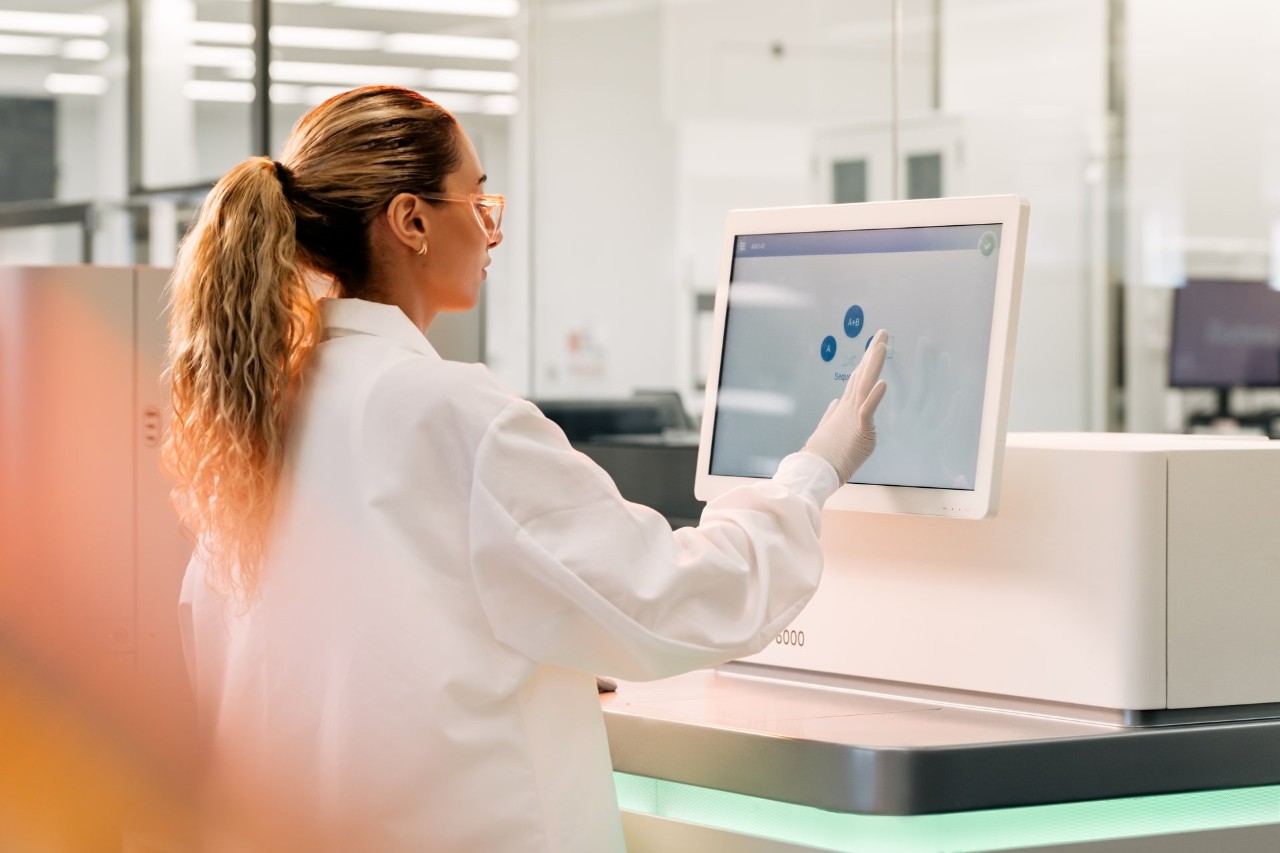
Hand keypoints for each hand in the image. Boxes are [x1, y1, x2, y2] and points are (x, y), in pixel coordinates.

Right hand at [802, 329, 888, 481]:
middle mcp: (849, 407)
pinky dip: (875, 396)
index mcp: (845, 409)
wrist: (814, 470)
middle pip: (863, 375)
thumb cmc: (821, 455)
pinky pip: (868, 410)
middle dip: (872, 354)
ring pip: (866, 385)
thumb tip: (835, 402)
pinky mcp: (859, 429)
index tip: (873, 346)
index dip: (866, 362)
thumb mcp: (828, 431)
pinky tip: (883, 382)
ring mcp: (853, 416)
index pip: (858, 380)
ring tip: (881, 344)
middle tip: (882, 333)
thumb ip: (832, 414)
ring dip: (873, 364)